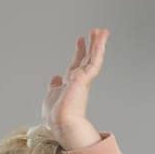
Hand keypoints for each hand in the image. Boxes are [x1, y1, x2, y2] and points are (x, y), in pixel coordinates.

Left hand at [42, 27, 107, 150]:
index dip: (79, 51)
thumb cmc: (56, 115)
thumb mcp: (52, 95)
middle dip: (92, 44)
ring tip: (102, 31)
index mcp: (71, 83)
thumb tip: (55, 78)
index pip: (77, 63)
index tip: (80, 40)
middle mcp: (79, 80)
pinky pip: (94, 61)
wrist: (61, 122)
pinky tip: (100, 40)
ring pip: (93, 58)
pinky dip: (98, 50)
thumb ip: (55, 86)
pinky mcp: (85, 78)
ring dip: (98, 44)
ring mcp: (83, 79)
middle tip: (96, 31)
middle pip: (88, 58)